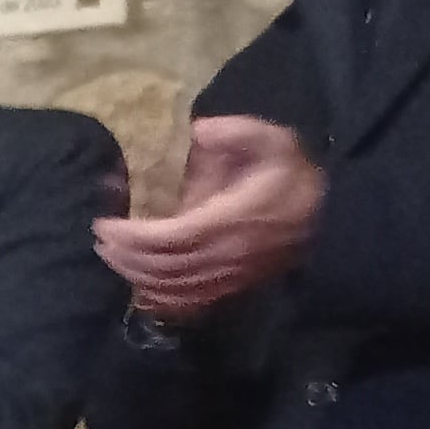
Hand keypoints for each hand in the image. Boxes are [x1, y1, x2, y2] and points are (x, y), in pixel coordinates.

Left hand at [93, 115, 323, 321]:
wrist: (330, 213)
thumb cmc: (294, 174)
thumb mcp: (273, 140)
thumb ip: (238, 132)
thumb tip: (200, 130)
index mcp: (232, 219)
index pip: (172, 236)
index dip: (134, 236)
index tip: (105, 224)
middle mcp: (228, 254)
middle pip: (165, 266)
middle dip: (127, 256)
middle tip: (99, 238)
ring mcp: (231, 273)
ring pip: (175, 286)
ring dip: (137, 275)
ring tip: (111, 256)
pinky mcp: (235, 283)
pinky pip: (191, 298)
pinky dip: (161, 295)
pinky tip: (141, 287)